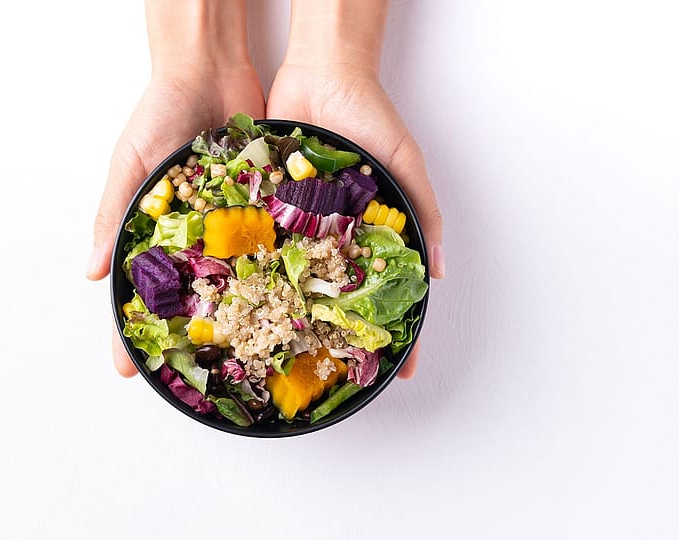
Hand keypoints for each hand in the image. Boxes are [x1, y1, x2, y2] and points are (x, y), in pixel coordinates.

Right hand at [86, 0, 263, 376]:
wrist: (213, 69)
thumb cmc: (159, 112)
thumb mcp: (131, 163)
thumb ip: (114, 213)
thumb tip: (91, 271)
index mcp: (152, 231)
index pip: (135, 292)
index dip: (127, 331)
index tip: (127, 370)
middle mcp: (193, 236)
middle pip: (187, 299)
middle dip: (185, 339)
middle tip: (191, 380)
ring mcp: (230, 226)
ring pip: (234, 281)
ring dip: (238, 316)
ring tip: (244, 357)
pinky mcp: (264, 208)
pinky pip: (270, 246)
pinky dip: (277, 273)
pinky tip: (286, 305)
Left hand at [267, 0, 444, 378]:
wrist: (320, 74)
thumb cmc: (372, 118)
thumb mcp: (406, 163)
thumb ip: (424, 212)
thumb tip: (439, 270)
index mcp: (369, 236)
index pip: (384, 295)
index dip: (393, 335)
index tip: (395, 374)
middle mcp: (331, 240)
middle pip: (333, 300)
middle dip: (333, 339)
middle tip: (330, 379)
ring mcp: (296, 229)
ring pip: (290, 282)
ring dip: (283, 317)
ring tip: (279, 357)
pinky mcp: (264, 211)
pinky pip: (257, 247)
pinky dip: (248, 275)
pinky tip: (239, 306)